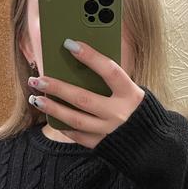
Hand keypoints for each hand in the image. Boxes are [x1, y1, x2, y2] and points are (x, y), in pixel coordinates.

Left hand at [27, 39, 144, 148]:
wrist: (151, 142)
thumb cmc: (135, 108)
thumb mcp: (130, 91)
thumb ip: (110, 80)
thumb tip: (78, 64)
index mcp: (131, 94)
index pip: (110, 71)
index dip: (91, 57)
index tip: (69, 43)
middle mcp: (120, 113)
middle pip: (83, 98)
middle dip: (57, 88)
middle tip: (38, 79)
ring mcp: (110, 131)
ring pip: (75, 119)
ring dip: (52, 108)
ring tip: (36, 98)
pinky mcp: (103, 145)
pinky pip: (78, 135)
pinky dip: (63, 125)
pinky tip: (50, 115)